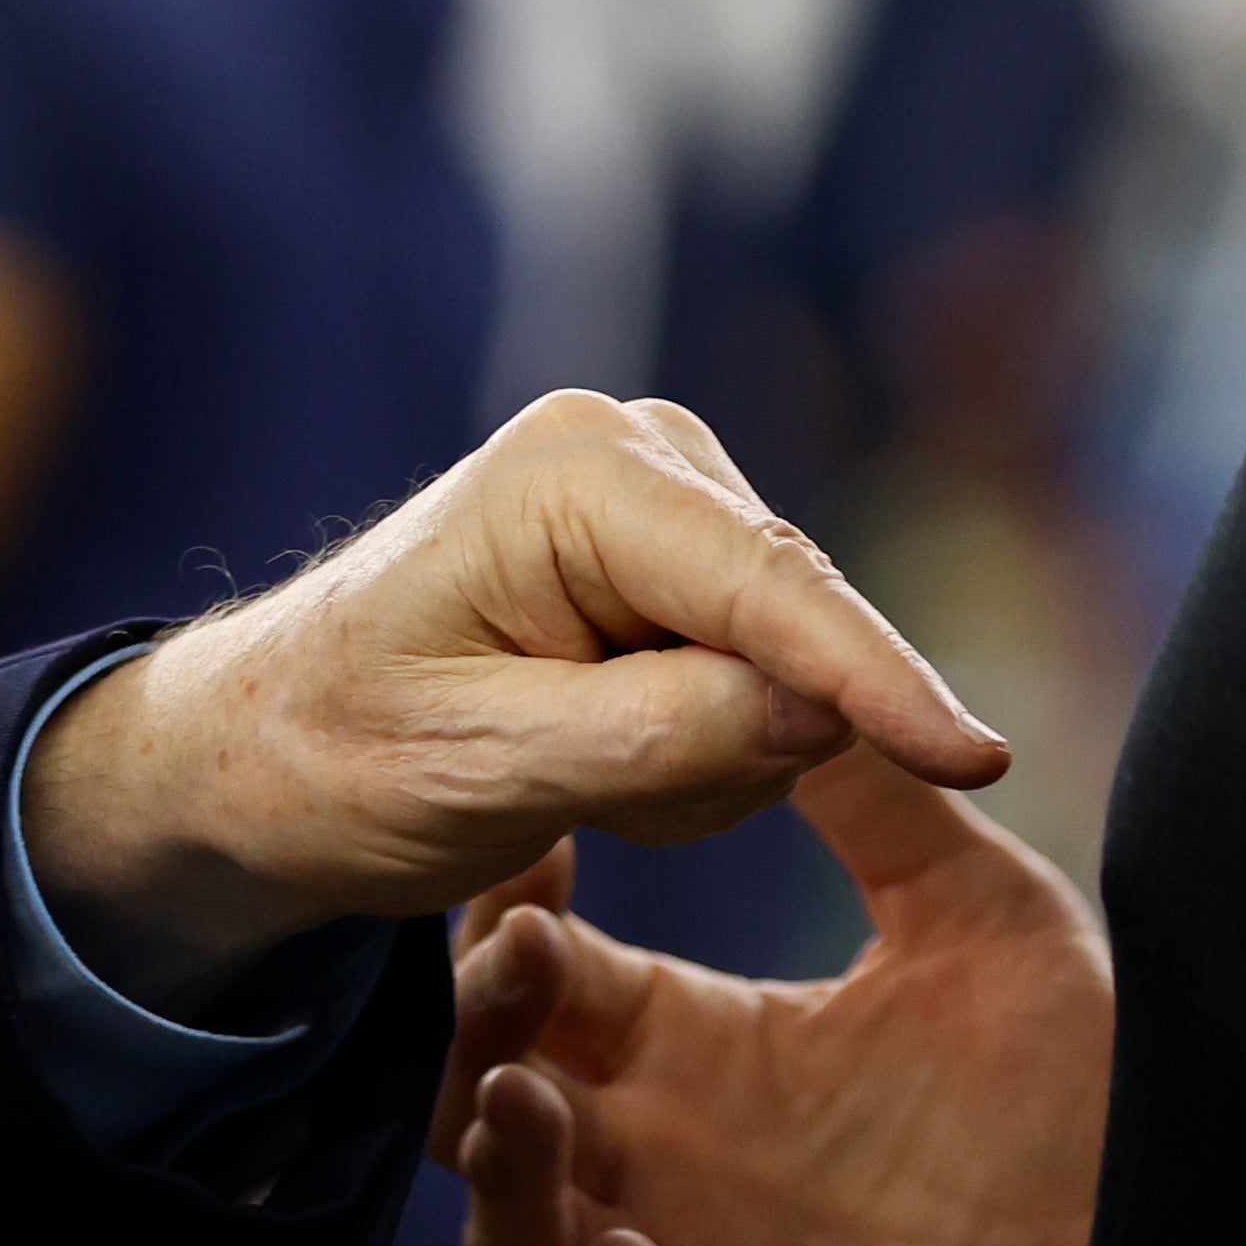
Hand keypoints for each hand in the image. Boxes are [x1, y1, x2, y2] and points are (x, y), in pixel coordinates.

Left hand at [20, 391, 1009, 1000]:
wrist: (266, 751)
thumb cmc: (338, 753)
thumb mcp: (478, 769)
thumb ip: (651, 738)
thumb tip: (817, 714)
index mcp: (575, 470)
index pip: (766, 584)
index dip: (877, 679)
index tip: (979, 761)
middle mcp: (639, 451)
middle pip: (794, 629)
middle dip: (720, 750)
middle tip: (575, 793)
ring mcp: (673, 502)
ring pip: (792, 675)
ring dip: (701, 765)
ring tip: (565, 770)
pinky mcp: (693, 564)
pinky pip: (772, 690)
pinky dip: (698, 756)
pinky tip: (595, 752)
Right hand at [441, 746, 1108, 1245]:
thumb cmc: (1075, 1094)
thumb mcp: (979, 917)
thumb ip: (879, 802)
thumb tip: (799, 652)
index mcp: (702, 1048)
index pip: (547, 977)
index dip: (510, 917)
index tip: (532, 834)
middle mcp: (671, 1163)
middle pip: (491, 1102)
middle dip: (472, 1034)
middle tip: (516, 958)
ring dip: (506, 1182)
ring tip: (528, 1106)